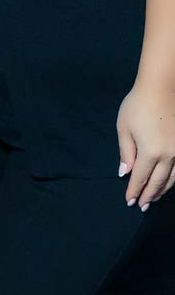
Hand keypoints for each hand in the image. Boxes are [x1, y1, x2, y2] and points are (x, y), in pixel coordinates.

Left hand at [118, 81, 174, 209]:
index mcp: (151, 152)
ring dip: (163, 190)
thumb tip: (126, 173)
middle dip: (149, 195)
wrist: (162, 89)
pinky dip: (174, 179)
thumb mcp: (124, 129)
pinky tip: (169, 182)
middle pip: (159, 181)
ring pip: (173, 178)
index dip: (134, 191)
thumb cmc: (138, 106)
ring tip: (153, 198)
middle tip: (142, 206)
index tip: (129, 202)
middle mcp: (169, 155)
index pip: (141, 178)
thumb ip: (126, 153)